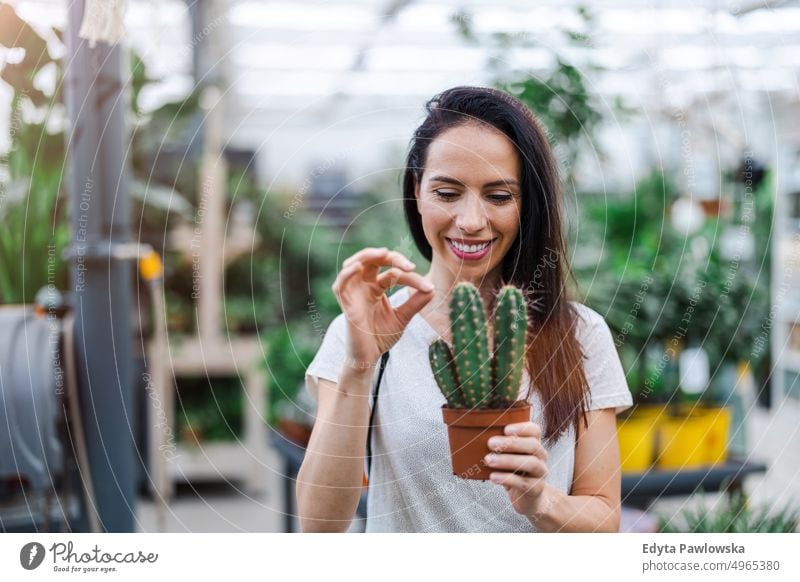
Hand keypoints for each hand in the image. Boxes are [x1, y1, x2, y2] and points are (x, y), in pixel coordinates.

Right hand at [332, 247, 433, 374]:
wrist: (369, 357)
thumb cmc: (382, 337)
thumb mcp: (403, 317)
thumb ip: (415, 303)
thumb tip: (433, 288)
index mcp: (376, 287)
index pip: (393, 272)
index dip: (411, 277)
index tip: (428, 287)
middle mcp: (363, 286)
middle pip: (373, 260)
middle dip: (391, 257)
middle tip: (409, 265)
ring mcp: (353, 293)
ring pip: (354, 264)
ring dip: (368, 255)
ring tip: (385, 253)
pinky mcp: (345, 304)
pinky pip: (340, 283)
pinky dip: (347, 273)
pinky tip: (358, 267)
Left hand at [484, 421, 551, 520]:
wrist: (527, 498)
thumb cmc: (513, 472)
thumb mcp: (508, 456)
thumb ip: (499, 446)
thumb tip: (474, 435)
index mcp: (534, 444)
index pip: (534, 430)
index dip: (522, 428)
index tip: (505, 429)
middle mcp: (541, 457)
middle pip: (533, 445)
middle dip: (511, 443)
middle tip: (490, 443)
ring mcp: (540, 473)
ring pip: (530, 463)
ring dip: (507, 460)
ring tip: (488, 460)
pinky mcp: (536, 489)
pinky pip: (523, 483)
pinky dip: (507, 478)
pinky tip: (493, 477)